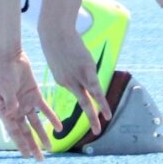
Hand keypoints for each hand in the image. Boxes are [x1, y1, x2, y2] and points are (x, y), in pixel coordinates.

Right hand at [0, 50, 57, 160]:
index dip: (21, 144)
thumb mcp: (5, 88)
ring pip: (36, 123)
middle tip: (40, 159)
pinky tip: (59, 128)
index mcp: (5, 111)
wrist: (9, 57)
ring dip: (43, 135)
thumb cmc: (2, 72)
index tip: (27, 156)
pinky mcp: (35, 95)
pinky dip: (52, 118)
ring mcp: (26, 103)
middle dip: (32, 145)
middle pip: (26, 131)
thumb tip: (12, 113)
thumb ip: (10, 101)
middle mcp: (16, 110)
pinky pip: (45, 109)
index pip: (14, 131)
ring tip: (51, 147)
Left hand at [42, 14, 111, 132]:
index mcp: (61, 80)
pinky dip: (102, 104)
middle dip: (89, 118)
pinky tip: (107, 114)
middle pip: (81, 103)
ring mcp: (78, 78)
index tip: (83, 83)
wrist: (54, 31)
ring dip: (95, 116)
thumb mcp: (60, 55)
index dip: (82, 88)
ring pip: (88, 101)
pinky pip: (96, 92)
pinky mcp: (86, 72)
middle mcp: (68, 83)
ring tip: (99, 130)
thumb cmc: (55, 40)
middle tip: (95, 132)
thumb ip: (69, 64)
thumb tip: (77, 65)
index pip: (76, 89)